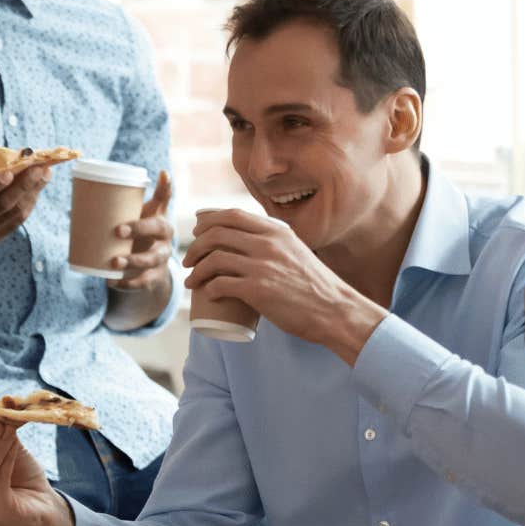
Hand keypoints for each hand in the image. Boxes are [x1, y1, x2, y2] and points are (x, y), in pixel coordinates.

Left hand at [113, 170, 173, 290]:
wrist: (146, 266)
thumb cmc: (133, 234)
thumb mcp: (128, 219)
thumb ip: (113, 207)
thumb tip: (76, 204)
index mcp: (158, 215)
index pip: (165, 198)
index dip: (165, 187)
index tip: (160, 174)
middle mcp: (165, 235)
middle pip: (160, 228)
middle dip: (139, 229)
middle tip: (117, 231)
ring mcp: (162, 257)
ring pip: (153, 259)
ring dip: (134, 261)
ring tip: (114, 262)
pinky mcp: (156, 276)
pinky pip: (145, 281)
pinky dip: (129, 283)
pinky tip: (113, 282)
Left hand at [182, 209, 386, 363]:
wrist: (336, 310)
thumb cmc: (316, 285)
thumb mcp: (297, 251)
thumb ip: (276, 243)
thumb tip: (251, 241)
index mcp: (276, 231)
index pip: (232, 215)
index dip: (208, 219)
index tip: (197, 229)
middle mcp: (267, 244)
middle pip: (216, 234)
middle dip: (195, 245)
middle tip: (189, 259)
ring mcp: (262, 266)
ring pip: (213, 259)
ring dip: (195, 269)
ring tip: (191, 279)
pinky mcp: (258, 290)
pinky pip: (220, 284)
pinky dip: (208, 288)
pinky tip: (206, 293)